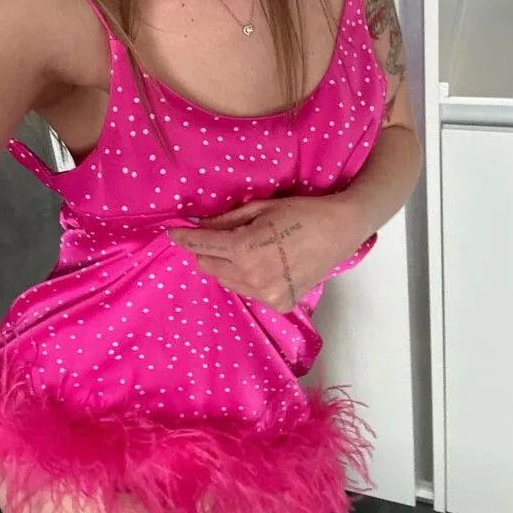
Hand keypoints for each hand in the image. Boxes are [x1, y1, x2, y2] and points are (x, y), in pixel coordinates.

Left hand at [167, 196, 358, 312]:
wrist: (340, 231)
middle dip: (206, 251)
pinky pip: (249, 291)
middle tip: (217, 235)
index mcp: (244, 249)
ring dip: (226, 265)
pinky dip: (247, 278)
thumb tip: (198, 226)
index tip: (171, 232)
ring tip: (245, 248)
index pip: (201, 246)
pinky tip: (264, 263)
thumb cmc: (300, 212)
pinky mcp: (279, 304)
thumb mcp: (259, 209)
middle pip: (209, 266)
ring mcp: (266, 295)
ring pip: (227, 281)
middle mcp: (251, 277)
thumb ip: (225, 220)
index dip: (183, 238)